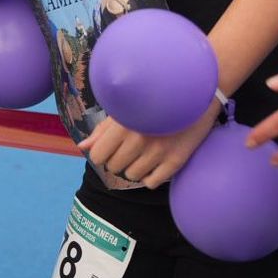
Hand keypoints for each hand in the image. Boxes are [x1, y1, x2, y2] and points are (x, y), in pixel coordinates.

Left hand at [79, 103, 219, 189]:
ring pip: (131, 176)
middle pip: (114, 167)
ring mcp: (159, 152)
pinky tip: (154, 163)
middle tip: (128, 148)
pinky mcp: (176, 161)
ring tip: (141, 153)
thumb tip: (83, 148)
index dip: (101, 153)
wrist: (194, 94)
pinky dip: (150, 176)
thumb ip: (102, 129)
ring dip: (133, 168)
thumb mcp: (125, 108)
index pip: (98, 156)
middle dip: (117, 159)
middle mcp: (139, 140)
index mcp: (124, 124)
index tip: (109, 147)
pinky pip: (152, 183)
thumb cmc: (153, 98)